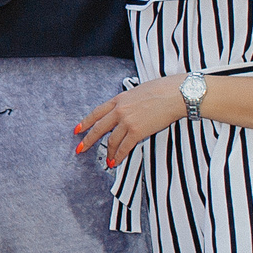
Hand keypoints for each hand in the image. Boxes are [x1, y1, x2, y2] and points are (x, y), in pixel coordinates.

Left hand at [73, 77, 187, 168]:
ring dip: (108, 153)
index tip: (77, 130)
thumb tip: (127, 109)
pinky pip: (124, 147)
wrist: (175, 94)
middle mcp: (119, 110)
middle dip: (88, 141)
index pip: (96, 113)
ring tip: (107, 161)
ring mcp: (127, 121)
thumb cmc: (162, 90)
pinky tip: (115, 162)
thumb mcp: (138, 91)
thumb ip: (128, 101)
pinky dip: (119, 156)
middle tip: (80, 149)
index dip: (85, 122)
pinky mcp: (137, 131)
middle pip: (98, 128)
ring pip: (111, 141)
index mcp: (118, 99)